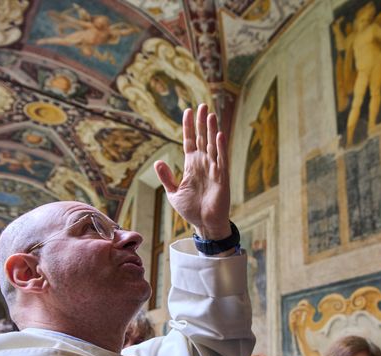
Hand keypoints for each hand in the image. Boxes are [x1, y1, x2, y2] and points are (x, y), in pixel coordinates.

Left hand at [154, 104, 230, 239]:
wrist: (204, 224)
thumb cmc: (191, 209)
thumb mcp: (174, 193)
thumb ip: (166, 177)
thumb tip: (158, 162)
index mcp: (192, 165)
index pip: (189, 141)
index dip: (188, 126)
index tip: (187, 111)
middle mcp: (203, 163)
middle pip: (202, 138)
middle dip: (202, 122)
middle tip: (202, 105)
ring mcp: (213, 169)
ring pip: (212, 145)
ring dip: (211, 130)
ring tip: (211, 114)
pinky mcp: (221, 177)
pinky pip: (221, 159)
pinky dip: (220, 147)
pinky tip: (218, 134)